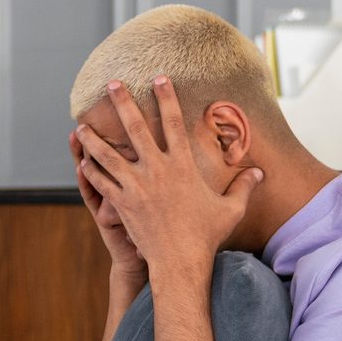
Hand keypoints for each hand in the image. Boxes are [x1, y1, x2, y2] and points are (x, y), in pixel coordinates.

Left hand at [75, 77, 260, 297]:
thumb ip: (244, 187)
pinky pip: (102, 184)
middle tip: (112, 84)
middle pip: (136, 128)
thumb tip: (260, 172)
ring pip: (109, 155)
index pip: (174, 123)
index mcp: (182, 166)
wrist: (180, 262)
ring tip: (81, 125)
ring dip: (94, 139)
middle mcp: (157, 171)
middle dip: (123, 103)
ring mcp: (137, 187)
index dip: (167, 98)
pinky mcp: (123, 204)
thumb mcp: (231, 209)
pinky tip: (82, 162)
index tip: (159, 78)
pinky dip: (91, 172)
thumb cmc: (206, 236)